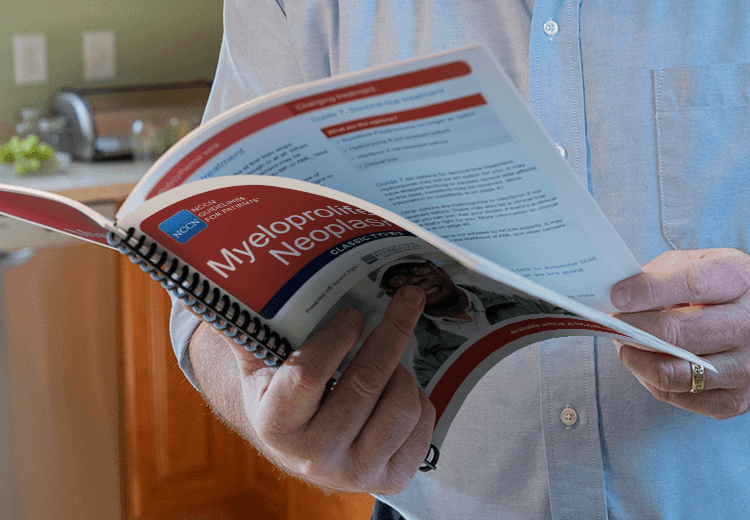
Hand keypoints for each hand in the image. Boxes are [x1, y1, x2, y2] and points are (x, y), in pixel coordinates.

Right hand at [226, 285, 434, 493]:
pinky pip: (422, 426)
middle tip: (405, 298)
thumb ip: (242, 326)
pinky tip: (397, 389)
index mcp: (275, 424)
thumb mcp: (257, 363)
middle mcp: (313, 457)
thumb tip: (204, 289)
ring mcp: (355, 472)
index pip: (309, 375)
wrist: (300, 447)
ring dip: (402, 369)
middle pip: (365, 383)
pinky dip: (418, 398)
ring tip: (388, 359)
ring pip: (401, 404)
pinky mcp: (390, 479)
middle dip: (390, 331)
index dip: (336, 336)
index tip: (353, 312)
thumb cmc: (280, 392)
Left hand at [611, 248, 749, 418]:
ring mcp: (747, 365)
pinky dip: (654, 383)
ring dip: (637, 360)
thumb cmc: (717, 285)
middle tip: (612, 324)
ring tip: (624, 345)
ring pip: (674, 373)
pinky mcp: (739, 397)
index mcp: (739, 280)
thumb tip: (619, 294)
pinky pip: (683, 398)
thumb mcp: (698, 262)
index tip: (617, 296)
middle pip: (677, 333)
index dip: (648, 291)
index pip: (691, 285)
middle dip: (633, 329)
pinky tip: (645, 365)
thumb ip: (661, 273)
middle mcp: (749, 324)